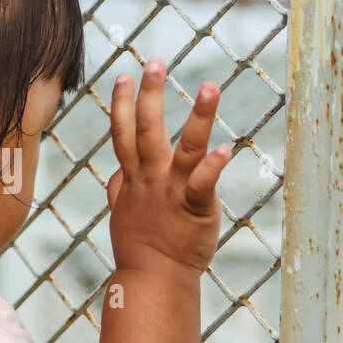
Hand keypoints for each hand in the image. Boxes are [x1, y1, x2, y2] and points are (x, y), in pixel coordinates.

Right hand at [106, 60, 230, 275]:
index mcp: (134, 178)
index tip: (123, 74)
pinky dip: (214, 167)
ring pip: (185, 148)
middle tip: (154, 63)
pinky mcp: (194, 208)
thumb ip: (120, 190)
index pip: (122, 133)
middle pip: (146, 129)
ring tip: (210, 86)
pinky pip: (203, 184)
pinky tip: (226, 148)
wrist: (153, 279)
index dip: (120, 103)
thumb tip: (117, 174)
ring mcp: (171, 192)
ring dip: (198, 116)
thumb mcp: (122, 214)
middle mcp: (151, 179)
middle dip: (149, 94)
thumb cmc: (140, 248)